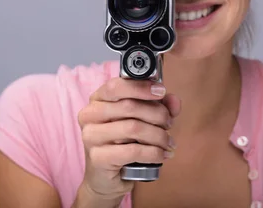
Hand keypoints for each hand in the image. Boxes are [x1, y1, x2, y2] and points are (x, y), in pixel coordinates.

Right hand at [76, 77, 180, 201]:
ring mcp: (90, 136)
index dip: (141, 87)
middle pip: (129, 106)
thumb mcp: (143, 120)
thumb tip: (174, 100)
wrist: (107, 178)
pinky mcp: (97, 158)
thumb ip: (159, 106)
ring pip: (133, 128)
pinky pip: (133, 151)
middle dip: (157, 114)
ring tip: (169, 142)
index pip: (116, 86)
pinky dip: (154, 152)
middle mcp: (89, 115)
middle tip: (169, 123)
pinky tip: (162, 155)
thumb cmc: (125, 143)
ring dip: (158, 135)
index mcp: (98, 99)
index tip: (161, 91)